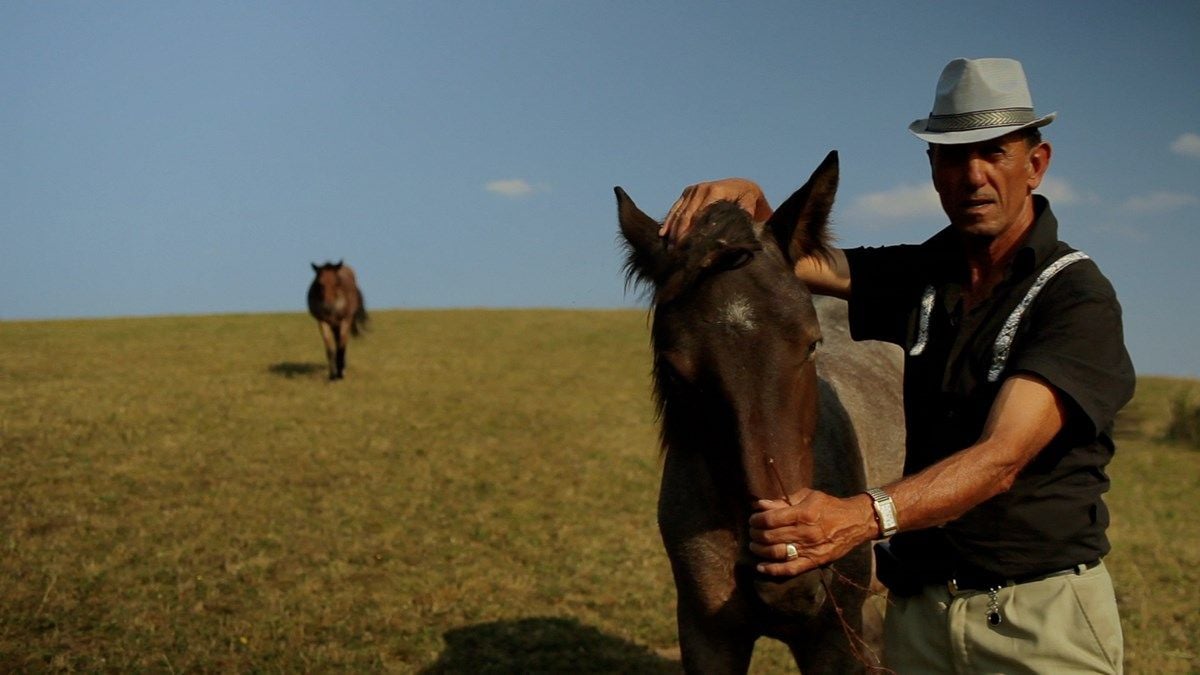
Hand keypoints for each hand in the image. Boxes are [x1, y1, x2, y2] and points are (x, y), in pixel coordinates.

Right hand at [660, 178, 772, 245]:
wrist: (743, 185)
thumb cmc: (748, 201)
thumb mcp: (750, 208)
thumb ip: (742, 219)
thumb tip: (731, 238)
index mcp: (716, 192)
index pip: (700, 216)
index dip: (693, 233)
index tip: (688, 249)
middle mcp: (702, 189)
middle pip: (687, 215)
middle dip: (680, 235)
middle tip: (675, 253)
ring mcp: (693, 190)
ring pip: (679, 212)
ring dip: (673, 231)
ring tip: (669, 248)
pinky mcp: (688, 191)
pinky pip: (676, 207)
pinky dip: (669, 221)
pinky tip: (663, 234)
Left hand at [748, 489, 875, 575]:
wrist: (855, 522)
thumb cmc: (829, 506)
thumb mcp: (808, 496)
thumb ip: (783, 501)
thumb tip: (760, 504)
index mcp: (803, 514)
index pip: (770, 520)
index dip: (756, 520)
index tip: (753, 519)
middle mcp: (805, 533)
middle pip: (770, 537)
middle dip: (755, 534)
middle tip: (752, 531)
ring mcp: (809, 550)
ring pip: (776, 553)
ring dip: (760, 550)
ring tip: (754, 545)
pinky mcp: (814, 562)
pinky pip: (790, 569)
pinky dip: (773, 570)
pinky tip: (761, 567)